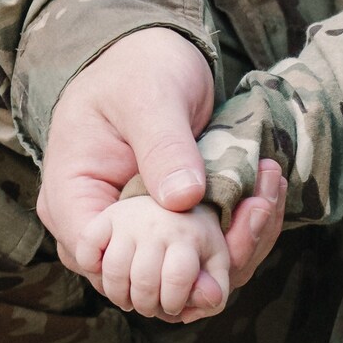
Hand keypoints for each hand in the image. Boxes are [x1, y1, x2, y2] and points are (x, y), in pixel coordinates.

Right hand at [37, 28, 286, 304]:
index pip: (99, 261)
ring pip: (185, 277)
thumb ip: (162, 146)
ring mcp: (138, 234)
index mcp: (72, 199)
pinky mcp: (173, 231)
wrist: (157, 60)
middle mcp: (102, 229)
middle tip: (260, 205)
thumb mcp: (148, 97)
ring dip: (237, 247)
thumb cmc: (139, 69)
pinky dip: (241, 235)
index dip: (152, 267)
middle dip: (209, 260)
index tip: (213, 234)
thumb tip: (183, 200)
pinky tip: (267, 195)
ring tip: (270, 191)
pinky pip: (205, 256)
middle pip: (148, 281)